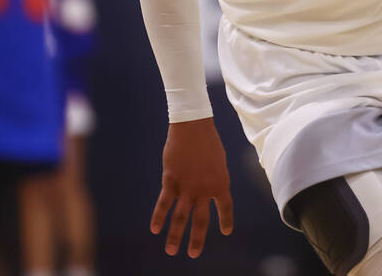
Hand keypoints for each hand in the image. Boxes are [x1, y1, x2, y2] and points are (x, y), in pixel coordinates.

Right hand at [151, 118, 233, 258]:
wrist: (193, 127)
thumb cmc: (208, 141)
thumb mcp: (219, 161)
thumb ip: (214, 178)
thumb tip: (208, 189)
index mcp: (221, 184)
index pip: (226, 208)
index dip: (226, 221)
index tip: (225, 232)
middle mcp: (205, 190)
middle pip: (200, 221)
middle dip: (196, 239)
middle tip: (193, 255)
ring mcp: (187, 188)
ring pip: (180, 218)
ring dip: (175, 236)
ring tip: (171, 251)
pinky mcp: (171, 182)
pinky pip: (164, 204)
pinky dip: (158, 217)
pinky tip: (155, 229)